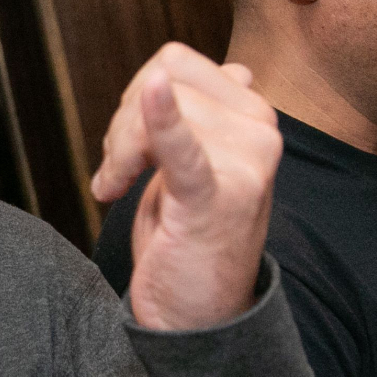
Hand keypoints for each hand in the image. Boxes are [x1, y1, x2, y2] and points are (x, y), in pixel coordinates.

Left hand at [91, 43, 281, 331]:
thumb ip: (212, 115)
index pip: (177, 63)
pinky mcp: (215, 198)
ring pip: (151, 109)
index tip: (127, 148)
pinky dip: (162, 121)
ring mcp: (244, 163)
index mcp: (254, 116)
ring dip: (118, 152)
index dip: (135, 99)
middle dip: (121, 125)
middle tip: (117, 174)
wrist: (199, 313)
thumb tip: (236, 68)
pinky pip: (182, 146)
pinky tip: (153, 95)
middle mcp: (260, 131)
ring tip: (117, 189)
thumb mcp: (201, 164)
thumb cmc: (192, 237)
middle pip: (162, 79)